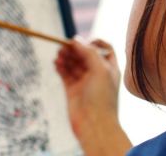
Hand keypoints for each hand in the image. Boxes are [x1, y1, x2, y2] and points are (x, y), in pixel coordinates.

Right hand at [54, 37, 130, 154]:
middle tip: (65, 46)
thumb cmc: (102, 99)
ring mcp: (84, 82)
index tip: (84, 42)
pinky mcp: (72, 90)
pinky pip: (65, 73)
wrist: (94, 125)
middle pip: (85, 54)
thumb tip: (76, 40)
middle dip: (75, 49)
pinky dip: (60, 66)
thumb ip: (89, 52)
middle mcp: (97, 74)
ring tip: (59, 54)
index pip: (104, 48)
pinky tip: (56, 63)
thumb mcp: (100, 70)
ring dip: (66, 57)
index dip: (94, 42)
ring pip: (74, 63)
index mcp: (109, 68)